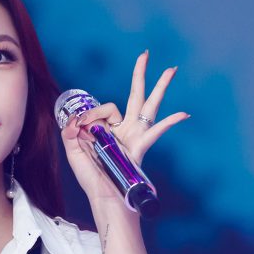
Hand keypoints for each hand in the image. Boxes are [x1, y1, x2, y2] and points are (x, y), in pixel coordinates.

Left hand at [61, 51, 188, 205]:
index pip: (103, 109)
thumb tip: (73, 119)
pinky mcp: (140, 148)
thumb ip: (70, 135)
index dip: (90, 113)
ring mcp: (135, 137)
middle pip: (134, 97)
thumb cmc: (92, 180)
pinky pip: (156, 132)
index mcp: (109, 131)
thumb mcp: (74, 155)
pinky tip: (184, 114)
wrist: (104, 199)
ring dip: (160, 87)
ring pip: (149, 107)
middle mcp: (125, 130)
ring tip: (171, 70)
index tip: (78, 125)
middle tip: (145, 54)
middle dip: (140, 75)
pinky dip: (170, 122)